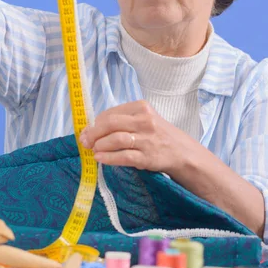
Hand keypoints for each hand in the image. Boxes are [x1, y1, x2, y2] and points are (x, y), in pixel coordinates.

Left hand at [79, 100, 200, 175]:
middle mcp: (145, 120)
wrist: (182, 152)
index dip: (95, 123)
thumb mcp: (144, 119)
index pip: (111, 113)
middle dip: (93, 133)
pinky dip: (108, 158)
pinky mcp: (148, 156)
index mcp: (141, 107)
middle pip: (111, 124)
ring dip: (100, 146)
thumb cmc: (158, 134)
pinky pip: (124, 156)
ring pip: (116, 139)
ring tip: (94, 151)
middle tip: (86, 142)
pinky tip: (100, 159)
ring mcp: (147, 139)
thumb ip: (122, 121)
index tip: (87, 131)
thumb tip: (92, 128)